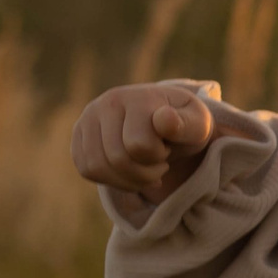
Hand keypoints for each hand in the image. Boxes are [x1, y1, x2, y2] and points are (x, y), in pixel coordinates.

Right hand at [70, 82, 232, 205]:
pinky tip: (129, 172)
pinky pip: (87, 170)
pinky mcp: (78, 135)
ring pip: (98, 168)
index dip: (159, 156)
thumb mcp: (198, 124)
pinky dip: (111, 180)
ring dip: (129, 179)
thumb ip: (188, 124)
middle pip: (118, 160)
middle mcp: (106, 103)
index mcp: (137, 98)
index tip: (168, 144)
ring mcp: (88, 118)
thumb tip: (163, 119)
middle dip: (146, 171)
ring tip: (146, 167)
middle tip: (160, 161)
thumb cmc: (184, 124)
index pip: (140, 147)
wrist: (166, 118)